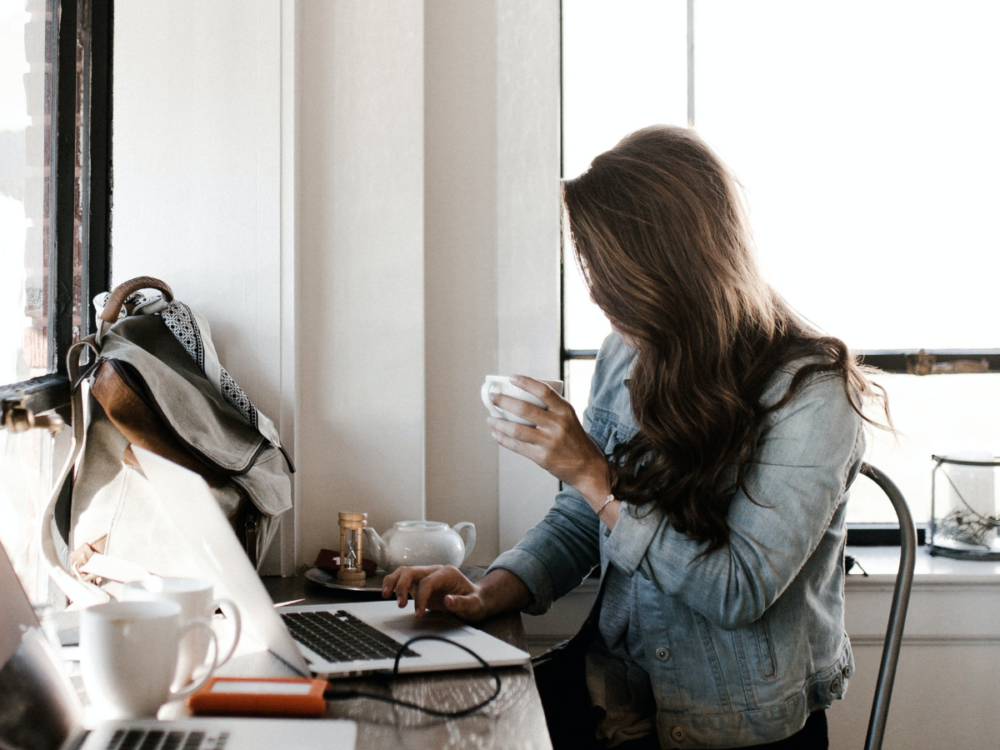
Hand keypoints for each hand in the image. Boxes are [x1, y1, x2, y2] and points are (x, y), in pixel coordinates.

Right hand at [382, 565, 489, 620]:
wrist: (476, 599)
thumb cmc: (475, 601)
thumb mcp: (474, 605)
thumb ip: (462, 603)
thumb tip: (447, 600)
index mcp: (447, 573)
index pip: (427, 581)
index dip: (421, 597)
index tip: (418, 613)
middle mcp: (435, 571)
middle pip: (412, 571)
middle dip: (402, 586)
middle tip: (399, 604)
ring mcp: (426, 576)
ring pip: (404, 571)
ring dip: (393, 582)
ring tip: (385, 595)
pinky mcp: (420, 583)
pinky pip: (403, 579)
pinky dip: (393, 584)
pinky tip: (388, 594)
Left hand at [488, 375, 609, 498]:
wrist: (588, 467)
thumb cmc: (575, 440)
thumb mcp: (569, 419)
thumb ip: (551, 409)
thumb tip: (521, 398)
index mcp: (565, 411)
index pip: (544, 391)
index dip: (526, 382)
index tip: (511, 377)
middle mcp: (558, 424)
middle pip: (525, 409)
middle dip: (504, 401)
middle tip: (492, 397)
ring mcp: (549, 442)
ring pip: (517, 429)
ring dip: (499, 423)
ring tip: (490, 419)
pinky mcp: (542, 457)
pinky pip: (517, 446)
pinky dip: (503, 439)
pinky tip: (496, 434)